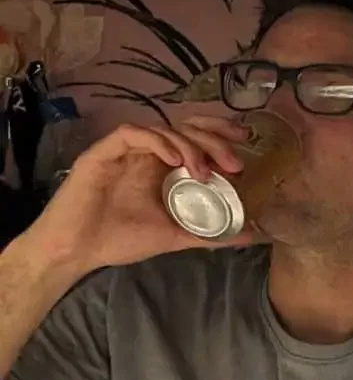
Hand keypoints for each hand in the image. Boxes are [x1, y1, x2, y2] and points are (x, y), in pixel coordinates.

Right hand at [30, 118, 250, 279]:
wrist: (76, 251)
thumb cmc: (118, 240)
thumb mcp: (173, 236)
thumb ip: (209, 233)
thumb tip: (249, 236)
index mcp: (160, 166)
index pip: (193, 136)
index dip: (218, 133)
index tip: (243, 143)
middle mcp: (145, 153)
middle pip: (184, 128)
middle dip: (213, 139)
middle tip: (233, 163)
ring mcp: (124, 151)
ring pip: (162, 128)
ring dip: (188, 144)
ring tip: (202, 170)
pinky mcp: (103, 153)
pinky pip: (132, 134)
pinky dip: (156, 141)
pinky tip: (173, 158)